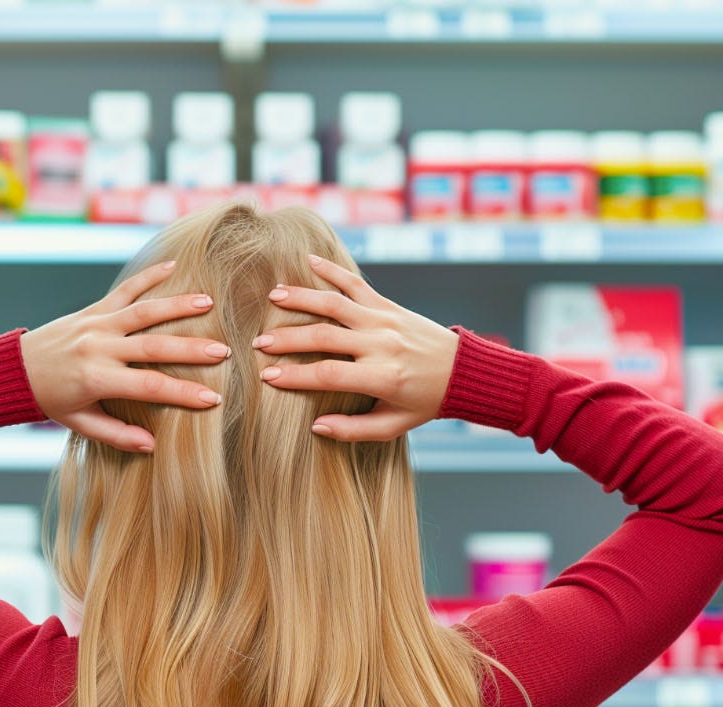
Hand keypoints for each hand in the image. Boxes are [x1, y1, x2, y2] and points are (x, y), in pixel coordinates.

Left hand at [21, 259, 229, 452]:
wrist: (14, 370)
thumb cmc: (51, 401)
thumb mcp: (80, 423)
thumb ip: (116, 434)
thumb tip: (151, 445)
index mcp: (98, 379)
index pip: (150, 386)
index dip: (183, 393)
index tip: (213, 399)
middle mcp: (99, 347)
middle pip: (154, 347)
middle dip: (191, 350)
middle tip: (224, 352)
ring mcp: (97, 324)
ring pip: (143, 311)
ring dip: (177, 305)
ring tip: (208, 304)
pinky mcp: (93, 309)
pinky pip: (124, 290)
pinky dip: (148, 276)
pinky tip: (174, 266)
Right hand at [254, 254, 458, 441]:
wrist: (463, 371)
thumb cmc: (424, 403)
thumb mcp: (393, 426)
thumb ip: (354, 430)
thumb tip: (315, 426)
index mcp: (382, 377)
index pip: (328, 374)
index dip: (294, 376)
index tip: (267, 377)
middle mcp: (382, 344)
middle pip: (324, 336)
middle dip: (287, 339)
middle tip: (259, 343)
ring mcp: (384, 320)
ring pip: (336, 303)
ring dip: (301, 298)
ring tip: (272, 298)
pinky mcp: (388, 305)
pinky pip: (357, 284)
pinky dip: (332, 270)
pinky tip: (308, 260)